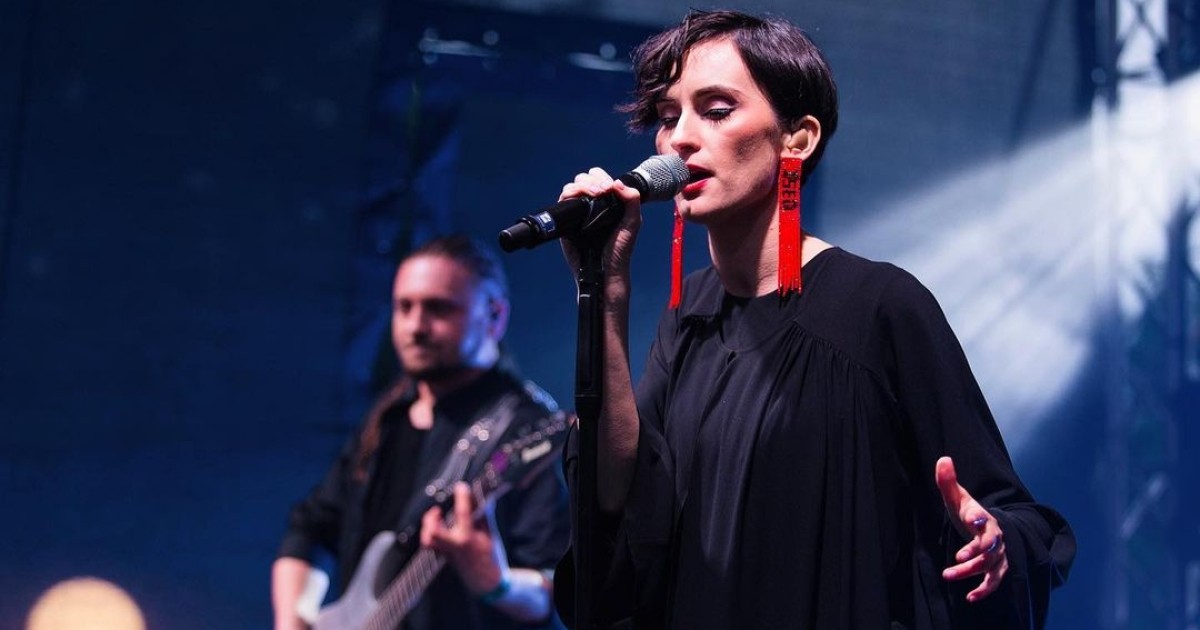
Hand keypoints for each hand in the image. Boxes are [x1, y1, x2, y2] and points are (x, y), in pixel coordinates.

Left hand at [419, 482, 507, 594]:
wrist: (483, 579)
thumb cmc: (489, 554)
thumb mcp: (489, 533)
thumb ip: (483, 515)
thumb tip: (480, 497)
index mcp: (468, 538)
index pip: (462, 513)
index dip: (461, 497)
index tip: (461, 487)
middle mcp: (454, 546)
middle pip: (433, 532)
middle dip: (431, 518)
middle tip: (437, 509)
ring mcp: (446, 552)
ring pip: (428, 540)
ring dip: (428, 526)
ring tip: (435, 517)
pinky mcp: (442, 556)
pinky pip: (430, 544)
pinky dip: (430, 533)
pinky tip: (438, 526)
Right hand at [558, 167, 644, 295]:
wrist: (606, 269)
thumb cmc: (620, 249)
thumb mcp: (633, 223)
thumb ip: (632, 200)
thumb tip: (617, 182)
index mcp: (605, 202)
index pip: (598, 179)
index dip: (602, 177)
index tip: (609, 187)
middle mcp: (590, 205)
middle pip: (583, 179)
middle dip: (593, 180)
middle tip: (603, 191)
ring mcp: (577, 213)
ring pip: (571, 187)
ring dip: (583, 185)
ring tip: (596, 194)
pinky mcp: (566, 222)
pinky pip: (562, 202)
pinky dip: (569, 194)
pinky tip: (580, 199)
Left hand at [935, 456, 1007, 601]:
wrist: (988, 528)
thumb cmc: (969, 512)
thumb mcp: (958, 498)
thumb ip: (948, 482)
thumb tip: (943, 458)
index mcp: (984, 518)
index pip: (983, 519)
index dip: (978, 518)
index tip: (971, 518)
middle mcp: (994, 538)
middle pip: (988, 548)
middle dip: (974, 554)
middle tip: (956, 559)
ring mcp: (997, 555)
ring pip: (988, 566)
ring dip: (970, 573)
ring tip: (948, 575)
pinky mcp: (996, 569)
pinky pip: (994, 582)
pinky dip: (984, 590)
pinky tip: (970, 598)